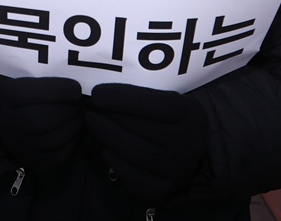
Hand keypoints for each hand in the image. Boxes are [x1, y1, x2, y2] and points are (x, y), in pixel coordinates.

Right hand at [0, 77, 83, 169]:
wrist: (3, 115)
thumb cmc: (23, 92)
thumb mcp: (25, 79)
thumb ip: (47, 82)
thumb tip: (77, 86)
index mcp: (3, 95)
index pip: (28, 94)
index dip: (57, 92)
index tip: (76, 89)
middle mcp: (4, 121)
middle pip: (38, 120)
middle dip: (67, 112)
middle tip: (81, 105)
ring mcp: (14, 143)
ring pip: (47, 141)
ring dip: (71, 128)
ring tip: (80, 117)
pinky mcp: (27, 159)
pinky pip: (53, 158)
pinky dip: (69, 146)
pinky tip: (75, 133)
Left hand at [85, 83, 207, 200]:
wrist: (190, 152)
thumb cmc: (170, 118)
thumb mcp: (167, 99)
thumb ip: (142, 96)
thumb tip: (103, 92)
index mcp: (190, 114)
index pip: (155, 105)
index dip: (123, 99)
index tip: (97, 94)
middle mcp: (188, 143)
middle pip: (141, 129)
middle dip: (110, 116)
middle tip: (90, 108)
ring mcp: (177, 168)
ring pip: (135, 152)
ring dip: (108, 135)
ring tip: (93, 122)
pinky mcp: (164, 188)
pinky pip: (135, 178)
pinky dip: (117, 163)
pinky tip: (105, 150)